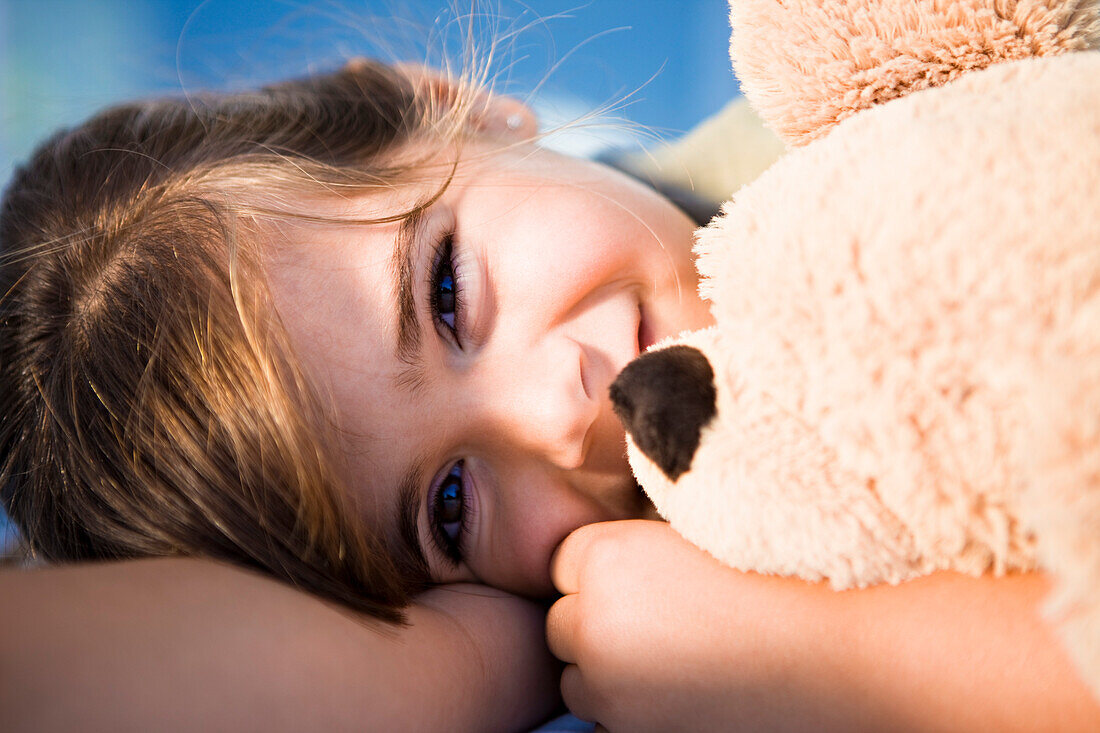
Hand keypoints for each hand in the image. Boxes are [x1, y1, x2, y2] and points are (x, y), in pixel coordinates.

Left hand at [546, 520, 830, 731]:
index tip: (645, 579)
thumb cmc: (779, 577)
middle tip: (666, 624)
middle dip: (598, 625)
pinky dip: (634, 714)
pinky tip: (687, 695)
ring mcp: (610, 689)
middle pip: (563, 625)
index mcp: (605, 558)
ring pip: (580, 681)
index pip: (563, 565)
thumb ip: (644, 545)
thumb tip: (622, 555)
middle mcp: (593, 622)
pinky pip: (606, 726)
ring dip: (611, 674)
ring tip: (681, 661)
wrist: (839, 654)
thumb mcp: (696, 533)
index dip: (603, 572)